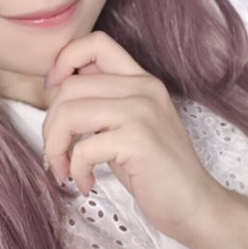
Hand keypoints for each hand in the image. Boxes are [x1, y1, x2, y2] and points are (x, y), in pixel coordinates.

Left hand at [42, 31, 224, 245]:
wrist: (196, 206)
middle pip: (70, 86)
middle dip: (51, 124)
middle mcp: (143, 88)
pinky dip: (76, 170)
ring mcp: (142, 112)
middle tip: (57, 154)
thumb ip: (102, 103)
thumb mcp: (128, 126)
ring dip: (55, 147)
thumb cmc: (155, 171)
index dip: (64, 60)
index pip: (96, 43)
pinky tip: (86, 183)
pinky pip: (83, 148)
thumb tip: (57, 89)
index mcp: (141, 80)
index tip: (53, 92)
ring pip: (69, 113)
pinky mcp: (139, 140)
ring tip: (64, 169)